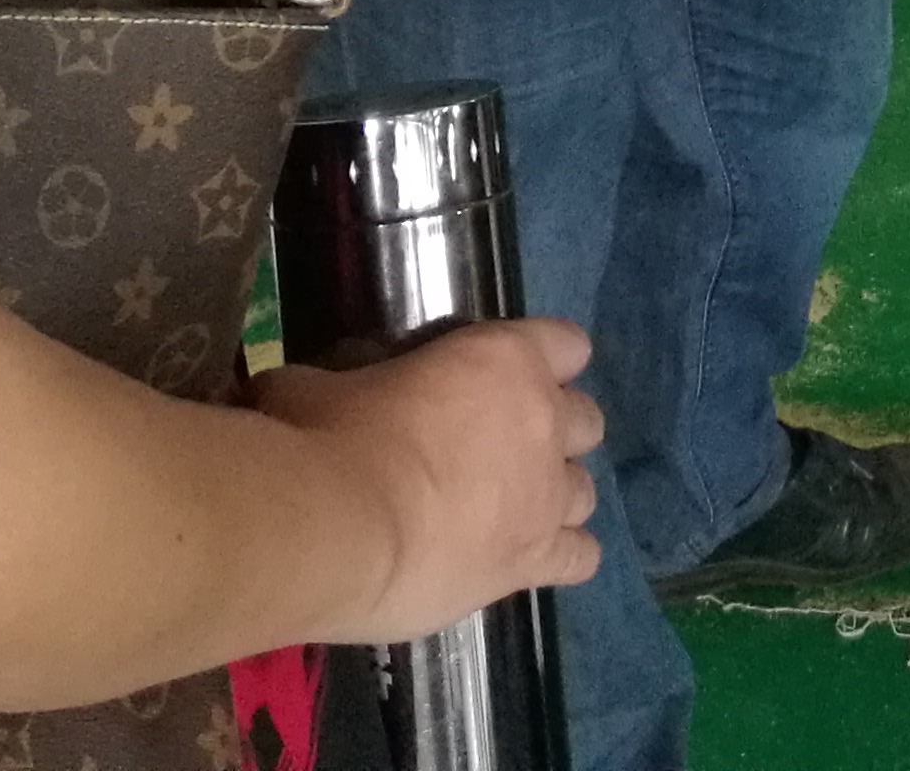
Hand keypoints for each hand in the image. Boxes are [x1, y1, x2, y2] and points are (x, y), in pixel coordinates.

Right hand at [253, 318, 603, 643]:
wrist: (334, 526)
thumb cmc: (324, 436)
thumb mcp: (332, 379)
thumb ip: (360, 379)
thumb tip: (336, 394)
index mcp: (503, 359)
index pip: (565, 344)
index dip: (544, 359)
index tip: (511, 377)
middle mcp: (542, 422)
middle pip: (584, 421)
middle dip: (551, 432)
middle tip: (500, 451)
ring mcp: (544, 498)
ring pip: (586, 491)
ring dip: (554, 496)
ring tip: (510, 511)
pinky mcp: (532, 564)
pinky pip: (580, 558)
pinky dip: (561, 557)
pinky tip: (526, 561)